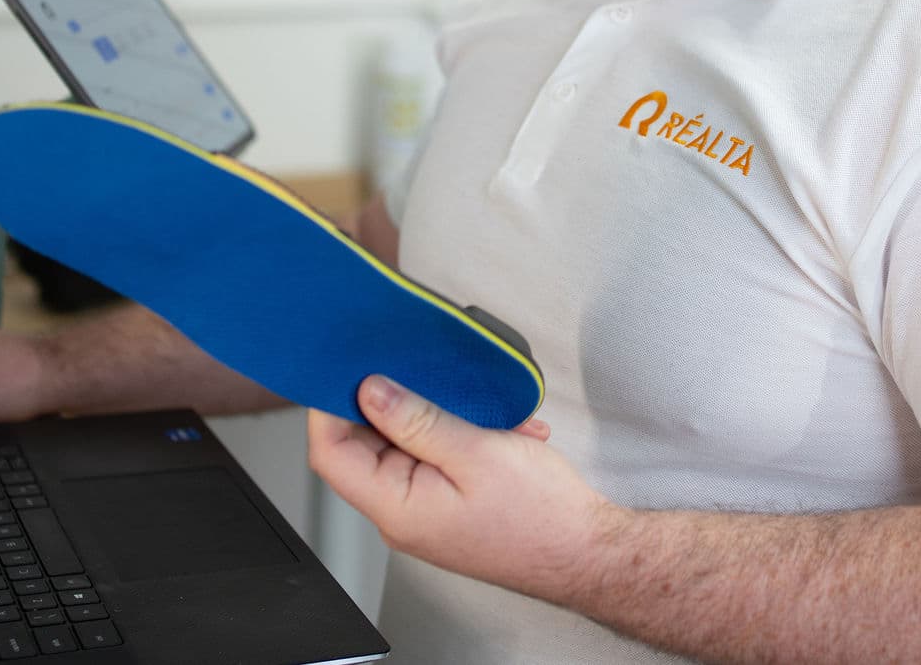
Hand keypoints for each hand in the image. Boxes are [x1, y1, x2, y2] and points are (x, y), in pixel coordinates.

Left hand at [308, 376, 617, 601]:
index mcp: (395, 507)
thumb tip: (370, 390)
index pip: (332, 453)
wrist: (590, 554)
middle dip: (397, 402)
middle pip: (366, 445)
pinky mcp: (450, 503)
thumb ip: (417, 419)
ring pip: (408, 445)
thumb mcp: (476, 452)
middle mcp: (402, 512)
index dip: (330, 406)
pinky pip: (438, 458)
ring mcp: (426, 509)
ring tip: (484, 410)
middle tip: (424, 369)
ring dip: (441, 416)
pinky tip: (502, 430)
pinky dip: (464, 435)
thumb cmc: (541, 515)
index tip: (349, 366)